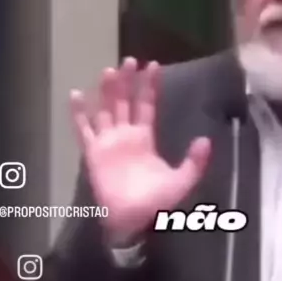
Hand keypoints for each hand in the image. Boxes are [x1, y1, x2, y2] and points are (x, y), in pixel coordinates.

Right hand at [70, 58, 210, 238]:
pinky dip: (79, 114)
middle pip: (125, 102)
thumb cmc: (157, 203)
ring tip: (108, 71)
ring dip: (106, 92)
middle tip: (129, 60)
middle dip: (127, 81)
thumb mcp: (183, 180)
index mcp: (145, 138)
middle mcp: (125, 135)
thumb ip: (194, 161)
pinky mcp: (93, 153)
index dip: (149, 87)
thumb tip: (205, 140)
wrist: (134, 220)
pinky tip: (76, 95)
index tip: (153, 65)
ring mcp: (108, 142)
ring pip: (105, 110)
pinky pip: (84, 130)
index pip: (146, 105)